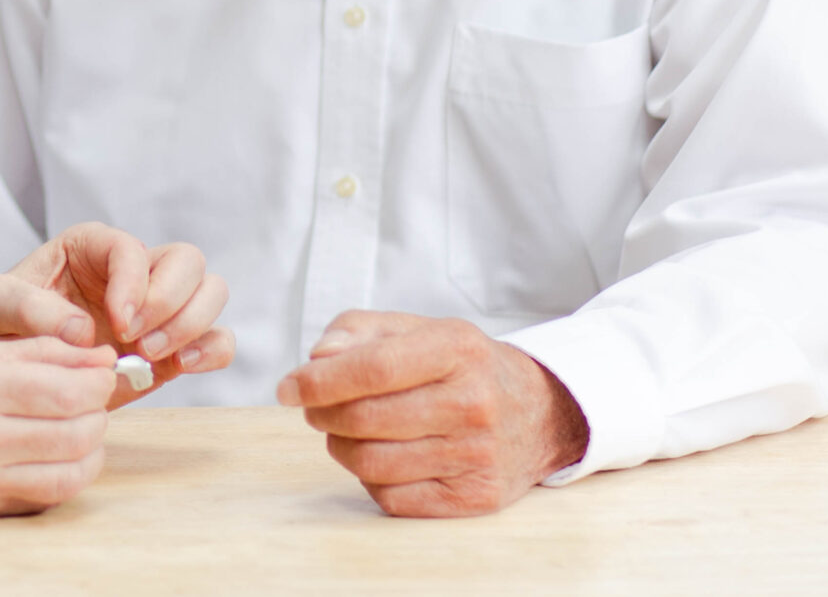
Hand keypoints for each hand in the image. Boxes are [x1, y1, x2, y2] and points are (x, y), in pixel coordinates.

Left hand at [0, 222, 233, 398]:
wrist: (12, 372)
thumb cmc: (1, 327)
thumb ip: (29, 309)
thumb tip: (84, 331)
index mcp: (93, 247)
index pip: (132, 248)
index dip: (133, 283)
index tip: (116, 322)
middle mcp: (134, 271)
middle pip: (187, 261)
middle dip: (170, 301)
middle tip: (137, 340)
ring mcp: (159, 308)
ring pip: (211, 291)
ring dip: (192, 323)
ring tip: (150, 354)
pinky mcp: (174, 346)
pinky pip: (217, 338)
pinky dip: (212, 350)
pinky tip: (183, 366)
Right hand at [0, 336, 116, 516]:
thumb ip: (36, 351)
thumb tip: (101, 359)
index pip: (67, 389)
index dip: (100, 380)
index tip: (104, 370)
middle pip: (76, 431)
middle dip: (100, 411)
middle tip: (95, 396)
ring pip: (70, 471)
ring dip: (91, 446)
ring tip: (81, 424)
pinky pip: (44, 496)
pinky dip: (67, 474)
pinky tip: (60, 454)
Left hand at [275, 312, 588, 516]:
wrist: (538, 413)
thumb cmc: (462, 366)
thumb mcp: (418, 329)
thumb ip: (359, 331)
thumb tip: (317, 359)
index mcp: (457, 349)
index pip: (372, 369)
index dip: (318, 381)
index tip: (288, 388)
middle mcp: (473, 402)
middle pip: (365, 419)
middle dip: (323, 414)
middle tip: (315, 408)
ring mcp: (477, 455)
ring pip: (372, 463)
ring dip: (341, 447)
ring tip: (346, 431)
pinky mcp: (474, 498)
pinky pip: (392, 498)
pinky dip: (370, 480)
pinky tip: (382, 457)